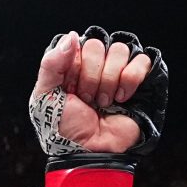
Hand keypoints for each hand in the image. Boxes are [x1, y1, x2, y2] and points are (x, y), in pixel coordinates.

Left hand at [29, 27, 165, 155]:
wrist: (89, 150)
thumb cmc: (64, 128)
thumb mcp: (45, 97)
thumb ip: (50, 64)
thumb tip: (71, 36)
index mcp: (71, 66)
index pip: (75, 43)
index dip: (73, 67)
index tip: (69, 89)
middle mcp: (94, 65)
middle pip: (97, 44)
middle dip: (89, 77)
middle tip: (86, 99)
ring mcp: (117, 72)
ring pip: (119, 49)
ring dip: (109, 81)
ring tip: (103, 102)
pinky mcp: (138, 81)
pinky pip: (141, 60)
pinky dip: (130, 79)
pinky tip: (121, 98)